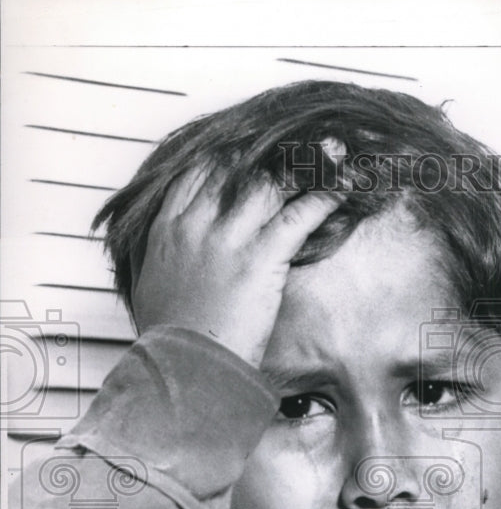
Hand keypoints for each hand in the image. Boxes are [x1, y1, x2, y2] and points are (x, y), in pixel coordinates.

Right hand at [130, 168, 342, 364]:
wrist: (186, 365)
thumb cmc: (171, 338)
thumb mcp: (151, 289)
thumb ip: (158, 261)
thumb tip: (162, 258)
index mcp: (168, 230)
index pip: (199, 173)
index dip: (230, 156)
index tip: (252, 151)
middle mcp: (197, 225)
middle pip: (237, 169)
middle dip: (270, 153)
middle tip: (299, 143)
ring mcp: (229, 238)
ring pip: (269, 184)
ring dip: (304, 167)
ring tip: (331, 154)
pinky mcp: (261, 257)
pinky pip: (298, 215)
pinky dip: (324, 197)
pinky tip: (342, 186)